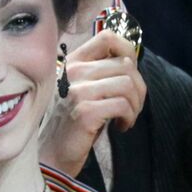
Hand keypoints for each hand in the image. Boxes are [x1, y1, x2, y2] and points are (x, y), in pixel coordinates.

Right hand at [39, 31, 146, 175]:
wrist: (53, 154)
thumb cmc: (73, 122)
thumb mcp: (84, 89)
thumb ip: (102, 72)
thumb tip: (132, 62)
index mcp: (73, 62)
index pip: (107, 37)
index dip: (128, 50)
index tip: (131, 73)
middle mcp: (73, 72)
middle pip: (125, 64)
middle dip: (138, 88)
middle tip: (132, 106)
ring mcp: (77, 91)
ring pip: (128, 83)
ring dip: (135, 104)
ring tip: (126, 117)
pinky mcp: (85, 111)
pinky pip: (123, 105)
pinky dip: (129, 117)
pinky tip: (120, 126)